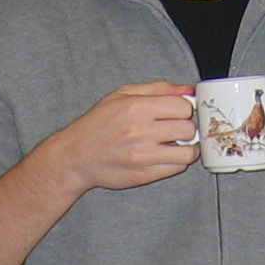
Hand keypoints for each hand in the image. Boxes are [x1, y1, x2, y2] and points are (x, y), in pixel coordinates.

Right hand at [48, 81, 199, 192]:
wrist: (76, 156)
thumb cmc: (98, 124)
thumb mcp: (122, 95)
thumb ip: (157, 89)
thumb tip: (187, 90)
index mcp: (136, 107)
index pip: (182, 106)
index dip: (184, 109)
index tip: (177, 112)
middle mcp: (140, 132)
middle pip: (188, 128)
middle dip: (186, 128)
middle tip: (176, 129)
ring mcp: (143, 156)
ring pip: (188, 153)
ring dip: (186, 148)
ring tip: (175, 144)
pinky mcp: (144, 175)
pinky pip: (176, 168)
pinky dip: (175, 162)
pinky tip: (164, 156)